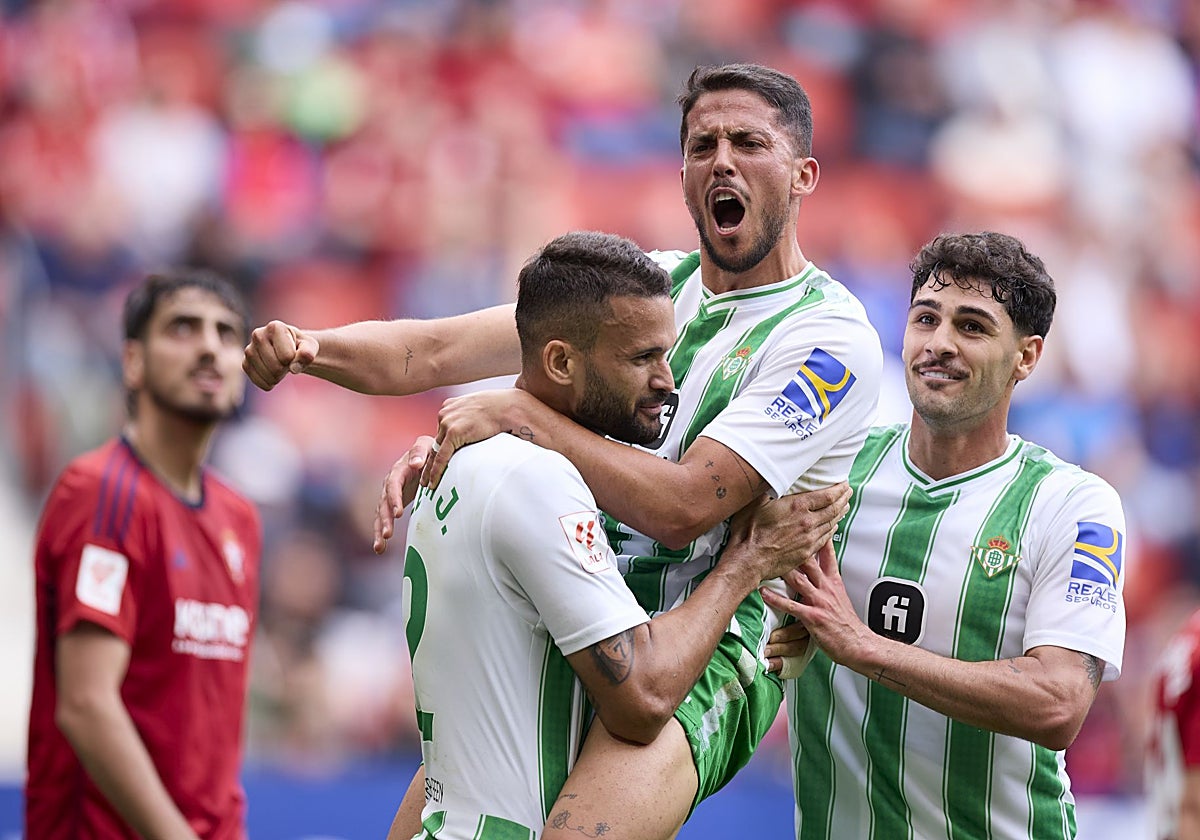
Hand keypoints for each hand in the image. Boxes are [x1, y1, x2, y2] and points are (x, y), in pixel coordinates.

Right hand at [243, 320, 318, 389]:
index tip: (294, 352)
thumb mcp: (310, 346)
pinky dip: (270, 383)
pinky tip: (273, 374)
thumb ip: (307, 354)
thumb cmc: (299, 346)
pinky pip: (260, 382)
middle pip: (276, 367)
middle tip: (287, 361)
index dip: (295, 359)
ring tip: (280, 365)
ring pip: (268, 376)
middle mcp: (258, 335)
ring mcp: (249, 350)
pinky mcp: (245, 364)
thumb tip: (294, 368)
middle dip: (286, 369)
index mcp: (275, 327)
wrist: (287, 348)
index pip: (287, 356)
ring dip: (279, 377)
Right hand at [373, 436, 435, 553]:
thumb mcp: (427, 446)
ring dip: (380, 529)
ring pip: (381, 513)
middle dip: (385, 519)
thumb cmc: (431, 450)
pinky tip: (379, 549)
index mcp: (399, 470)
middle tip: (388, 534)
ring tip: (380, 546)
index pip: (393, 484)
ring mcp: (390, 495)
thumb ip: (420, 452)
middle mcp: (390, 483)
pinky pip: (384, 519)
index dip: (394, 498)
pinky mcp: (392, 504)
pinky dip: (381, 533)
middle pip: (384, 502)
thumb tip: (415, 463)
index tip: (398, 512)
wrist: (428, 455)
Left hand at [421, 389, 536, 488]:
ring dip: (430, 468)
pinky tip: (432, 482)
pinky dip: (436, 470)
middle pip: (436, 442)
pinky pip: (442, 456)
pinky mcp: (453, 432)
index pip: (442, 432)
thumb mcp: (480, 410)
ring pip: (436, 451)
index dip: (438, 448)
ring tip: (426, 483)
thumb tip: (476, 430)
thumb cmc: (501, 408)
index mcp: (451, 406)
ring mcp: (448, 422)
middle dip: (429, 460)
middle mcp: (445, 413)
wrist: (508, 407)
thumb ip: (471, 419)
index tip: (432, 460)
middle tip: (423, 475)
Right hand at [723, 482, 850, 581]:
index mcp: (798, 507)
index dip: (839, 489)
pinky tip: (832, 526)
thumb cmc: (749, 531)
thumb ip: (770, 488)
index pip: (828, 496)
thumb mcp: (756, 502)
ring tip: (844, 506)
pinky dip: (832, 529)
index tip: (844, 483)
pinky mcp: (806, 552)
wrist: (749, 560)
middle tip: (848, 492)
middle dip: (844, 499)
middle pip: (834, 509)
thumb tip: (774, 476)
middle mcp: (808, 522)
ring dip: (840, 513)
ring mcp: (809, 539)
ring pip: (831, 524)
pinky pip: (825, 538)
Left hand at [761, 540, 872, 668]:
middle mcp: (825, 588)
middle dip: (794, 547)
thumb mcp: (840, 595)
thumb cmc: (846, 623)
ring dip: (781, 570)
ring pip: (798, 580)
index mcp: (833, 581)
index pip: (827, 554)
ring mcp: (819, 601)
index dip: (819, 536)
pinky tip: (763, 591)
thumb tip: (816, 569)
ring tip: (765, 559)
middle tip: (778, 534)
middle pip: (809, 561)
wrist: (857, 644)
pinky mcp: (812, 617)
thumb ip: (826, 581)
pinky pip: (791, 605)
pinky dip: (776, 599)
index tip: (810, 520)